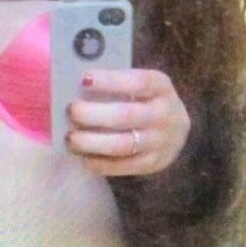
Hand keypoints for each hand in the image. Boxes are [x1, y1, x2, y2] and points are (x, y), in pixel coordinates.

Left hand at [65, 69, 190, 176]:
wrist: (175, 131)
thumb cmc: (145, 102)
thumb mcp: (140, 87)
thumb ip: (115, 85)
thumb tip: (77, 86)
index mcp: (161, 87)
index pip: (138, 82)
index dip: (110, 81)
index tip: (84, 80)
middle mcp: (165, 114)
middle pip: (126, 116)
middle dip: (93, 114)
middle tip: (71, 111)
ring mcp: (160, 142)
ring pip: (122, 145)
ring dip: (91, 142)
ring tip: (70, 138)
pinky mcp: (152, 163)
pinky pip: (123, 166)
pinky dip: (100, 163)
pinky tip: (83, 157)